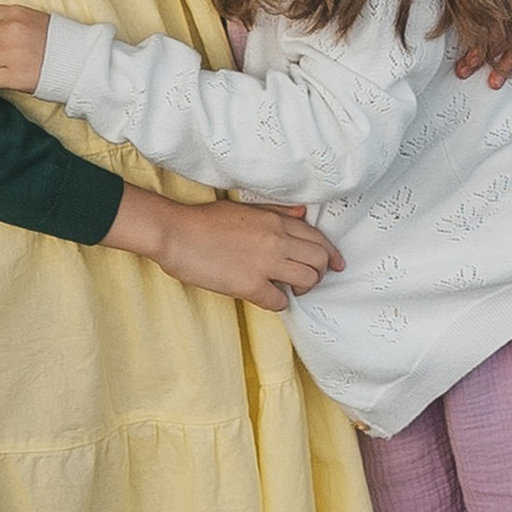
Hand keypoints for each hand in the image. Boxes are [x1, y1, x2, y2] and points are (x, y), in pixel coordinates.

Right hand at [107, 186, 343, 309]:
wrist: (175, 233)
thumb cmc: (205, 220)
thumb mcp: (245, 208)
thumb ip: (276, 212)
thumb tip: (302, 213)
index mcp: (276, 221)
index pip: (318, 239)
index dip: (331, 254)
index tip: (336, 265)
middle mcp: (276, 240)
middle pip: (320, 261)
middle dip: (320, 272)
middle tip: (308, 280)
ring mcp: (265, 264)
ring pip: (308, 281)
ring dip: (302, 289)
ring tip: (288, 289)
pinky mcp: (250, 285)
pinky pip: (281, 301)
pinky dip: (279, 302)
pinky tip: (267, 297)